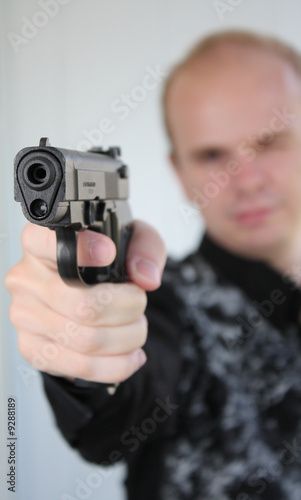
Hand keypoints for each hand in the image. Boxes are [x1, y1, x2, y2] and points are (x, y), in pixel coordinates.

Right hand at [5, 221, 165, 382]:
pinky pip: (81, 366)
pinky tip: (130, 355)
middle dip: (128, 309)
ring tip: (136, 329)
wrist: (87, 297)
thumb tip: (146, 277)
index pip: (45, 242)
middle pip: (84, 305)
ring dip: (127, 338)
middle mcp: (26, 279)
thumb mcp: (131, 243)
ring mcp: (25, 317)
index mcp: (40, 244)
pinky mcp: (33, 349)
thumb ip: (145, 249)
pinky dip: (116, 366)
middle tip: (138, 304)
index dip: (81, 249)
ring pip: (86, 340)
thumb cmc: (104, 266)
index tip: (109, 253)